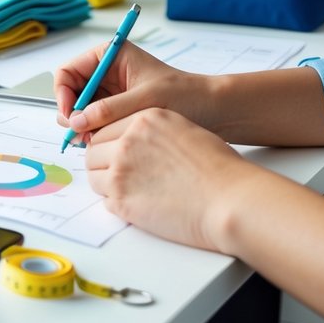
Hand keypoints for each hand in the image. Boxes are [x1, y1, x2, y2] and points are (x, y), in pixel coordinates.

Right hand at [53, 42, 208, 140]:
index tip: (69, 115)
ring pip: (79, 109)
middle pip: (70, 92)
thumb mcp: (144, 100)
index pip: (68, 71)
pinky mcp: (116, 110)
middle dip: (71, 113)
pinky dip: (92, 132)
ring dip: (81, 125)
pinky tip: (101, 142)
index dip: (62, 93)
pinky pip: (92, 121)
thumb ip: (108, 110)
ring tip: (92, 140)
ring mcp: (109, 92)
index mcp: (110, 56)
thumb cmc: (184, 95)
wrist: (211, 110)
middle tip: (80, 134)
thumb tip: (75, 120)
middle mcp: (105, 72)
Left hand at [85, 107, 263, 251]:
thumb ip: (152, 131)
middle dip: (103, 163)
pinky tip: (140, 204)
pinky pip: (105, 201)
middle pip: (93, 151)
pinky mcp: (122, 201)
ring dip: (107, 184)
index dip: (109, 143)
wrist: (230, 199)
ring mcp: (121, 171)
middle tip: (121, 174)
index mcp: (144, 118)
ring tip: (132, 190)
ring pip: (94, 176)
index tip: (115, 154)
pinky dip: (117, 204)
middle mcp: (127, 141)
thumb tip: (132, 139)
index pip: (105, 128)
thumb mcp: (183, 130)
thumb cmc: (217, 168)